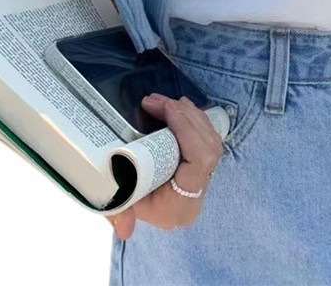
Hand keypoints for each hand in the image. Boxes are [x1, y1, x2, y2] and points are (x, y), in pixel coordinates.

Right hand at [105, 93, 223, 238]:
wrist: (139, 206)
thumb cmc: (129, 204)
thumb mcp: (121, 207)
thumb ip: (120, 215)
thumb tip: (124, 229)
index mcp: (183, 206)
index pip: (200, 163)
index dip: (187, 132)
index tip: (166, 111)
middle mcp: (199, 191)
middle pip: (207, 145)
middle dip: (184, 117)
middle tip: (155, 102)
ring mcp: (205, 177)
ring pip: (210, 138)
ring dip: (188, 113)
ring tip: (162, 101)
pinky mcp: (203, 163)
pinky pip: (207, 135)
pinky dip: (193, 117)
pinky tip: (177, 107)